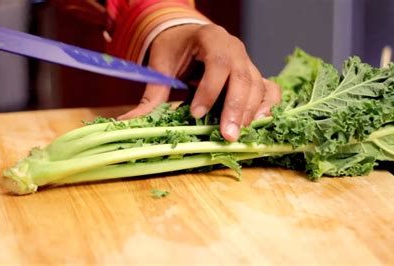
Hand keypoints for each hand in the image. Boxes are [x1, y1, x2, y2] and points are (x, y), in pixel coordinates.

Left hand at [118, 24, 280, 140]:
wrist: (188, 36)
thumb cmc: (174, 48)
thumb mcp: (159, 65)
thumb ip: (150, 94)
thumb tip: (125, 122)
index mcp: (211, 38)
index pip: (217, 64)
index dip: (210, 90)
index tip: (195, 114)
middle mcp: (234, 47)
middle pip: (243, 77)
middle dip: (234, 108)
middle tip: (226, 135)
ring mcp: (247, 60)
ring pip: (258, 86)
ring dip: (250, 112)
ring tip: (238, 135)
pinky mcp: (253, 73)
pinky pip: (269, 89)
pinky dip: (266, 106)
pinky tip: (257, 123)